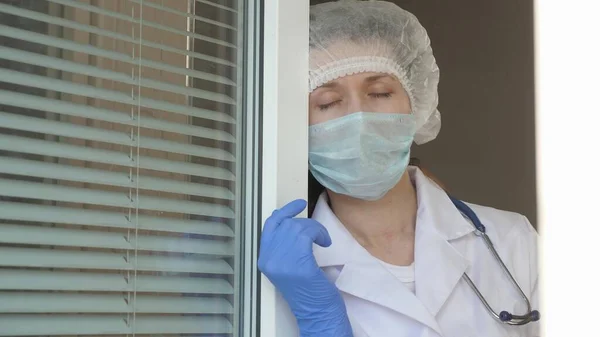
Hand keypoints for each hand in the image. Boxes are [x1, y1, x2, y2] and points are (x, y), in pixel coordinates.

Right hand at [258, 199, 352, 336]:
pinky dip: (319, 234)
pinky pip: (307, 235)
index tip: (298, 204)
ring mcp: (282, 263)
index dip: (284, 212)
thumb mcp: (287, 264)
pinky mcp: (299, 265)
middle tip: (317, 234)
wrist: (316, 312)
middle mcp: (269, 260)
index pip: (269, 226)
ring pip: (297, 227)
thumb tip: (288, 219)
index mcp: (264, 260)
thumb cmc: (307, 288)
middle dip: (304, 223)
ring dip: (315, 229)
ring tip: (322, 240)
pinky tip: (325, 243)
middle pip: (285, 224)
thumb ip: (283, 245)